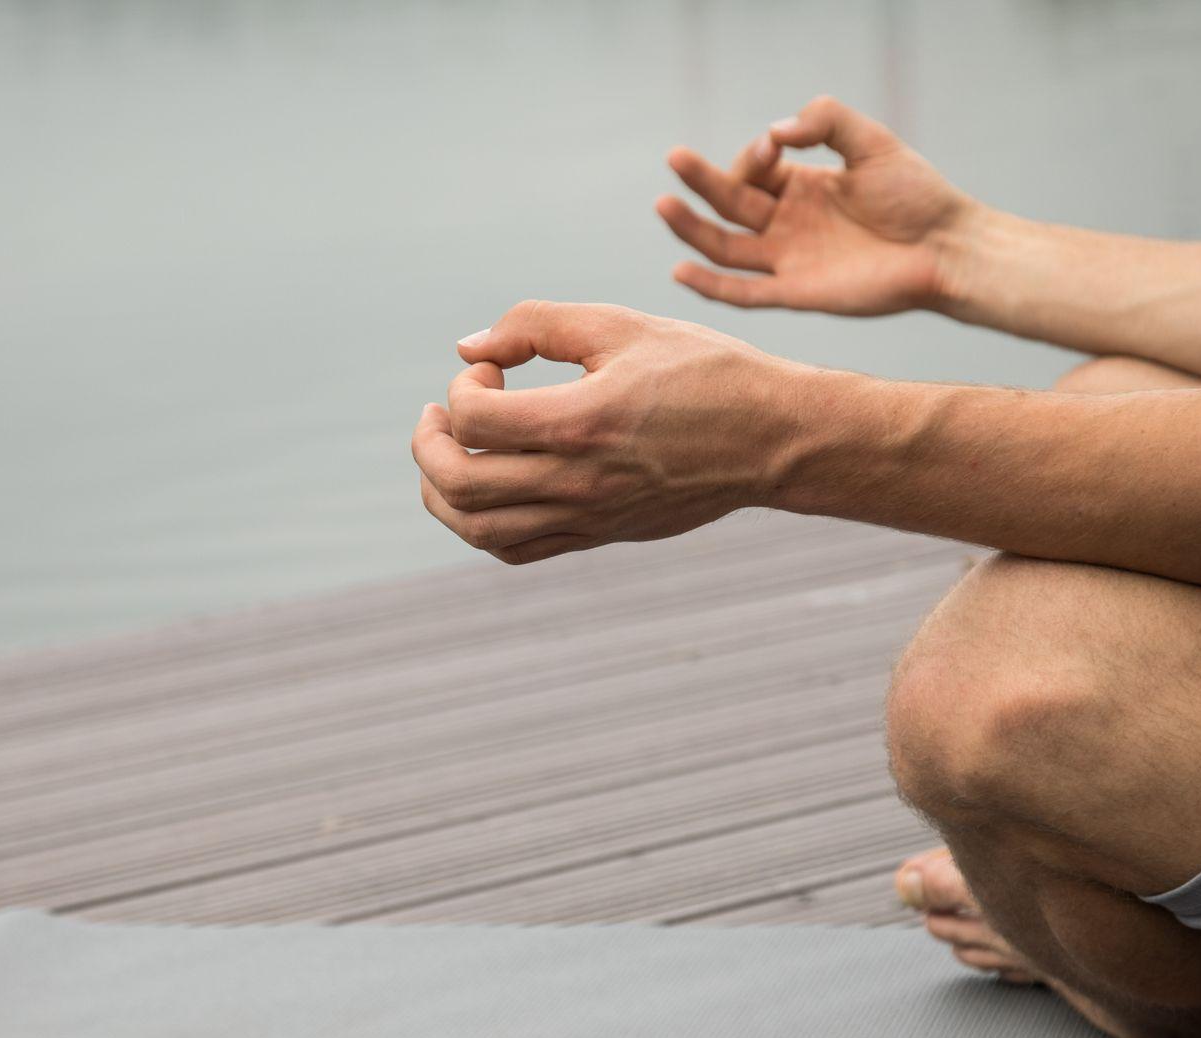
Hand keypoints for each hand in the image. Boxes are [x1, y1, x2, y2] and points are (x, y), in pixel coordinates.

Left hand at [413, 301, 825, 563]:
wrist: (772, 439)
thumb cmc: (704, 371)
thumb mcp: (622, 325)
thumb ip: (536, 325)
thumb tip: (468, 347)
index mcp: (582, 421)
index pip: (473, 419)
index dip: (463, 386)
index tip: (493, 367)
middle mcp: (578, 480)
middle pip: (458, 482)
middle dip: (428, 442)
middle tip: (440, 411)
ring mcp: (587, 517)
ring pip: (476, 529)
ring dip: (440, 491)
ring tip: (447, 451)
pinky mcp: (598, 536)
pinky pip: (514, 550)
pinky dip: (480, 524)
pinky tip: (487, 485)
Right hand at [657, 95, 975, 314]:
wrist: (947, 248)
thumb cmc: (917, 196)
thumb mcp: (872, 142)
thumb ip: (826, 121)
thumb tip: (776, 130)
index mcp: (804, 185)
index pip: (755, 168)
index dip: (754, 153)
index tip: (774, 142)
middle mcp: (789, 222)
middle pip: (729, 202)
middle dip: (700, 180)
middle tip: (674, 157)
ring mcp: (789, 259)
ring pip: (724, 247)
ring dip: (691, 228)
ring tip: (662, 204)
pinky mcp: (797, 293)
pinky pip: (744, 293)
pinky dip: (710, 286)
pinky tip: (679, 271)